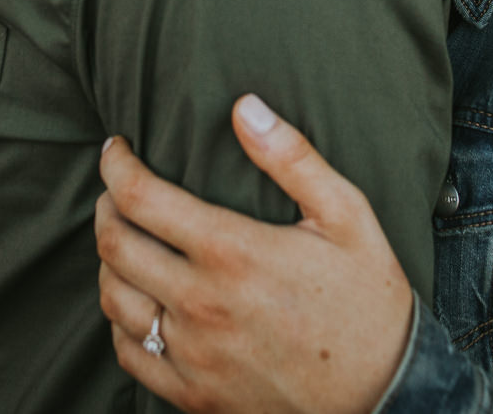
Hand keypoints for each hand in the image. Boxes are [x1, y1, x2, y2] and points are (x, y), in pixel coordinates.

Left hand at [94, 93, 416, 413]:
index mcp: (233, 251)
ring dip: (107, 262)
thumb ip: (292, 157)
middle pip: (114, 245)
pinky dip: (120, 321)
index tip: (115, 148)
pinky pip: (130, 354)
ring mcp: (194, 355)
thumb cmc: (369, 299)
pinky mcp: (195, 394)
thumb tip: (245, 106)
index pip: (140, 197)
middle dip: (105, 205)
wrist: (387, 396)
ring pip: (113, 300)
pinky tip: (138, 301)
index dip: (115, 164)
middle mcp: (202, 304)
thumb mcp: (347, 215)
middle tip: (114, 190)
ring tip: (124, 240)